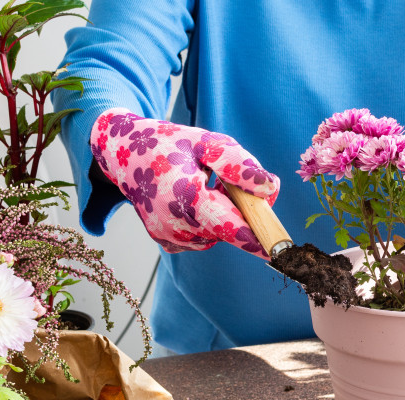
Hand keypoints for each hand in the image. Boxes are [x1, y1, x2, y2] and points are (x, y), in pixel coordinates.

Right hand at [90, 108, 279, 254]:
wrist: (124, 154)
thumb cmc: (170, 144)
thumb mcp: (207, 142)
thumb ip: (239, 164)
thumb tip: (269, 189)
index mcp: (185, 197)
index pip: (230, 226)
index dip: (257, 239)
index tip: (280, 252)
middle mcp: (174, 224)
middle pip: (228, 230)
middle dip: (240, 211)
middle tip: (225, 183)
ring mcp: (168, 236)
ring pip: (217, 235)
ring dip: (221, 215)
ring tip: (202, 187)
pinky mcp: (166, 242)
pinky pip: (202, 239)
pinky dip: (207, 223)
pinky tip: (191, 201)